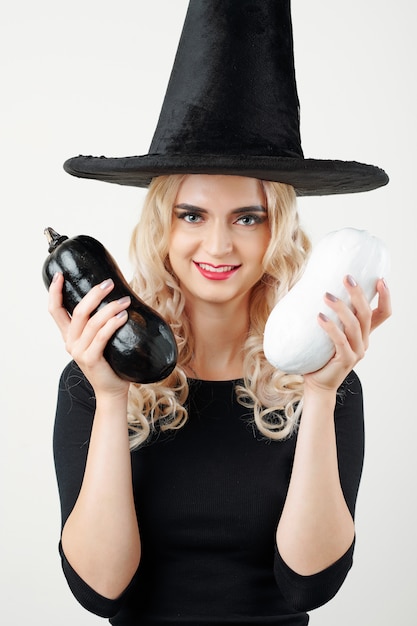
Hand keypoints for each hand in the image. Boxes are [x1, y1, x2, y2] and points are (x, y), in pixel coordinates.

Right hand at [48, 272, 130, 397]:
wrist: (112, 390)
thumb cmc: (110, 362)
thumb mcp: (99, 340)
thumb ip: (100, 323)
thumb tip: (118, 297)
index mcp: (69, 335)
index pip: (55, 310)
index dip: (54, 292)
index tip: (60, 275)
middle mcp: (71, 342)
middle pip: (78, 311)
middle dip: (93, 294)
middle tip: (109, 284)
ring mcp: (79, 352)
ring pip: (92, 323)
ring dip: (110, 308)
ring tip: (125, 301)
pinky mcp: (91, 359)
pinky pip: (101, 337)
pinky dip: (112, 324)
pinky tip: (123, 316)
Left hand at [304, 276, 391, 392]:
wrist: (317, 383)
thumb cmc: (320, 355)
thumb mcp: (330, 332)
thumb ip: (331, 316)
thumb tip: (318, 287)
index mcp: (363, 333)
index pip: (382, 313)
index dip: (385, 297)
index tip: (380, 279)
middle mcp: (364, 341)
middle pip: (366, 314)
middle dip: (358, 294)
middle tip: (347, 278)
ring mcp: (357, 351)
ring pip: (354, 325)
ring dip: (341, 308)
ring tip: (326, 295)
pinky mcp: (345, 360)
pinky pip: (340, 341)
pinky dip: (330, 327)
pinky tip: (320, 317)